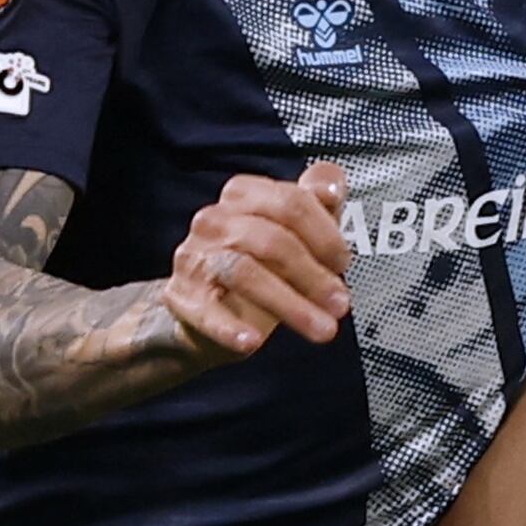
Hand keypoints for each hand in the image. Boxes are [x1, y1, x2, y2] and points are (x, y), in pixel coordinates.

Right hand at [156, 163, 354, 358]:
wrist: (206, 308)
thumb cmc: (255, 264)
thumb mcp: (290, 231)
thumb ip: (316, 204)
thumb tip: (333, 183)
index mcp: (244, 195)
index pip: (291, 203)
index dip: (325, 235)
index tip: (343, 263)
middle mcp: (215, 220)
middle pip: (272, 240)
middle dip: (314, 276)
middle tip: (340, 304)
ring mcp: (196, 256)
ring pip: (245, 273)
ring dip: (290, 305)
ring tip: (321, 329)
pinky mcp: (182, 295)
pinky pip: (207, 310)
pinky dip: (230, 328)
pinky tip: (252, 342)